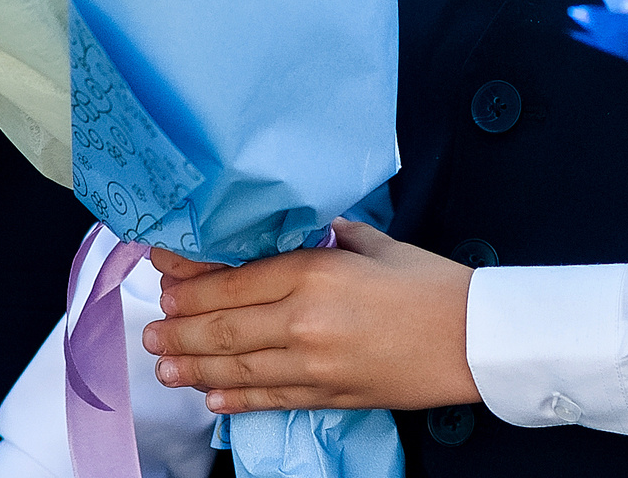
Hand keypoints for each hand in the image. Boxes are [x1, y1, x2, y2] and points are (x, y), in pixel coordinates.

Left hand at [145, 220, 477, 412]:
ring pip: (238, 368)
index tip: (162, 275)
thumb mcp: (372, 242)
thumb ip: (322, 235)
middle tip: (153, 328)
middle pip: (224, 328)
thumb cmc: (431, 283)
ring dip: (194, 367)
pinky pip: (271, 398)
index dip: (189, 280)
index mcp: (315, 271)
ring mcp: (316, 365)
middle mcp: (306, 320)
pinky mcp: (331, 395)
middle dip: (179, 328)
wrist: (475, 338)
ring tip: (164, 365)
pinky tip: (212, 397)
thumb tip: (283, 229)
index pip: (232, 278)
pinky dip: (236, 399)